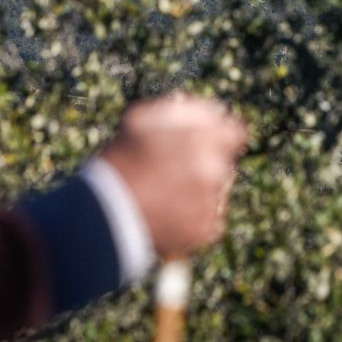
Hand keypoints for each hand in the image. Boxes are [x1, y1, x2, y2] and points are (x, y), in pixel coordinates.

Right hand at [100, 94, 247, 259]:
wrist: (106, 212)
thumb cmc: (121, 160)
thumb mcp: (144, 119)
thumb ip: (183, 111)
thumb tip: (210, 112)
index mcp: (205, 139)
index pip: (235, 133)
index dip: (221, 136)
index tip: (210, 141)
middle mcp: (215, 170)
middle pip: (221, 163)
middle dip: (204, 164)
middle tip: (173, 171)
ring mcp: (211, 202)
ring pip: (213, 192)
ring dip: (197, 191)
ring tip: (162, 195)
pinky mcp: (205, 230)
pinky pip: (207, 220)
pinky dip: (192, 218)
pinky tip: (165, 214)